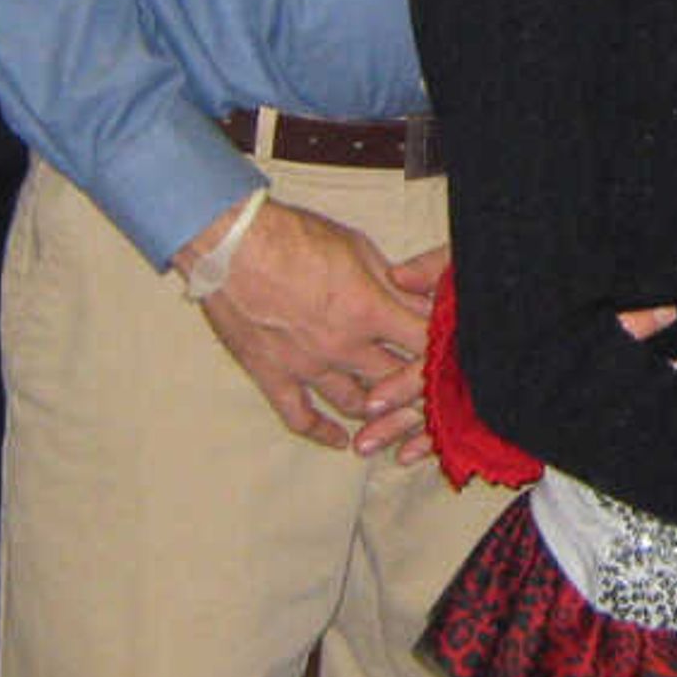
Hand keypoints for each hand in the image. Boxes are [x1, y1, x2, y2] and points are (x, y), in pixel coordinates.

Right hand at [180, 195, 434, 461]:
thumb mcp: (356, 247)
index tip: (449, 351)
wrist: (227, 244)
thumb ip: (391, 282)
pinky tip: (341, 441)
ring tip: (392, 412)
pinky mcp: (272, 375)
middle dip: (416, 385)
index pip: (423, 342)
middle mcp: (342, 346)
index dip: (441, 347)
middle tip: (427, 389)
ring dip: (377, 412)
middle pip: (396, 380)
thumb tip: (423, 302)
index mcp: (368, 309)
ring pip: (356, 404)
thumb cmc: (292, 235)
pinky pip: (300, 417)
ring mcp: (306, 366)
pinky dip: (322, 433)